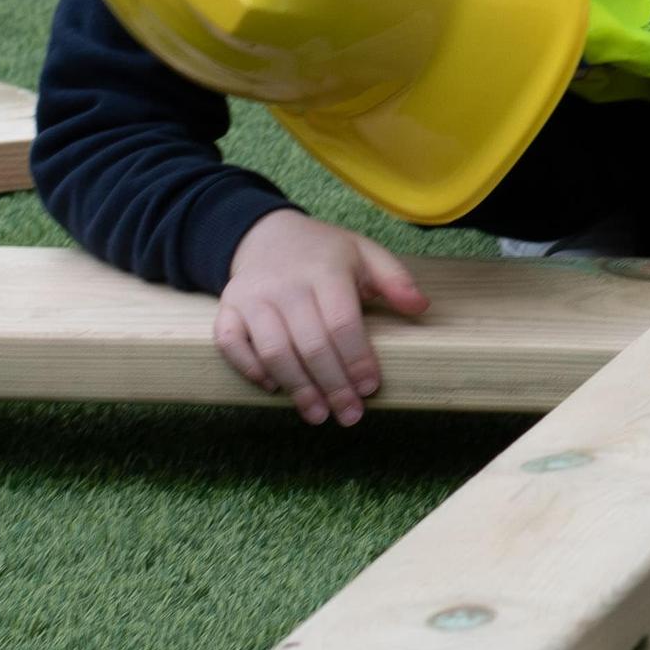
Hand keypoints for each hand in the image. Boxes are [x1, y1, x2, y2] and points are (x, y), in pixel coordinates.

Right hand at [216, 207, 428, 423]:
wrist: (267, 234)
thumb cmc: (323, 252)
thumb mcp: (364, 252)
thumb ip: (395, 278)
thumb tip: (421, 307)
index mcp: (324, 270)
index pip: (342, 322)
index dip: (357, 359)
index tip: (370, 387)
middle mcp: (285, 284)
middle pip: (310, 344)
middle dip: (333, 385)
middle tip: (350, 415)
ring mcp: (252, 297)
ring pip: (273, 351)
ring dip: (297, 388)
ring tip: (318, 415)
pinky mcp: (228, 307)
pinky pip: (231, 344)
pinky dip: (249, 368)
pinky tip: (273, 387)